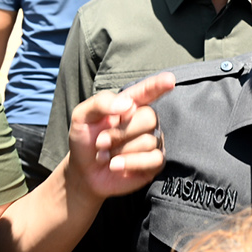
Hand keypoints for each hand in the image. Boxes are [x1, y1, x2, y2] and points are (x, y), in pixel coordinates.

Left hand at [65, 71, 174, 198]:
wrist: (83, 172)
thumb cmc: (85, 140)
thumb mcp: (82, 116)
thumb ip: (101, 103)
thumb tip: (129, 105)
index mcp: (129, 104)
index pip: (148, 91)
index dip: (159, 85)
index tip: (169, 80)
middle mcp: (144, 121)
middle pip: (149, 117)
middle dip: (120, 132)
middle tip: (100, 142)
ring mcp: (152, 141)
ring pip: (148, 141)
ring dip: (120, 150)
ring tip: (105, 155)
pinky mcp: (154, 163)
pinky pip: (154, 159)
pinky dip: (131, 162)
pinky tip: (115, 165)